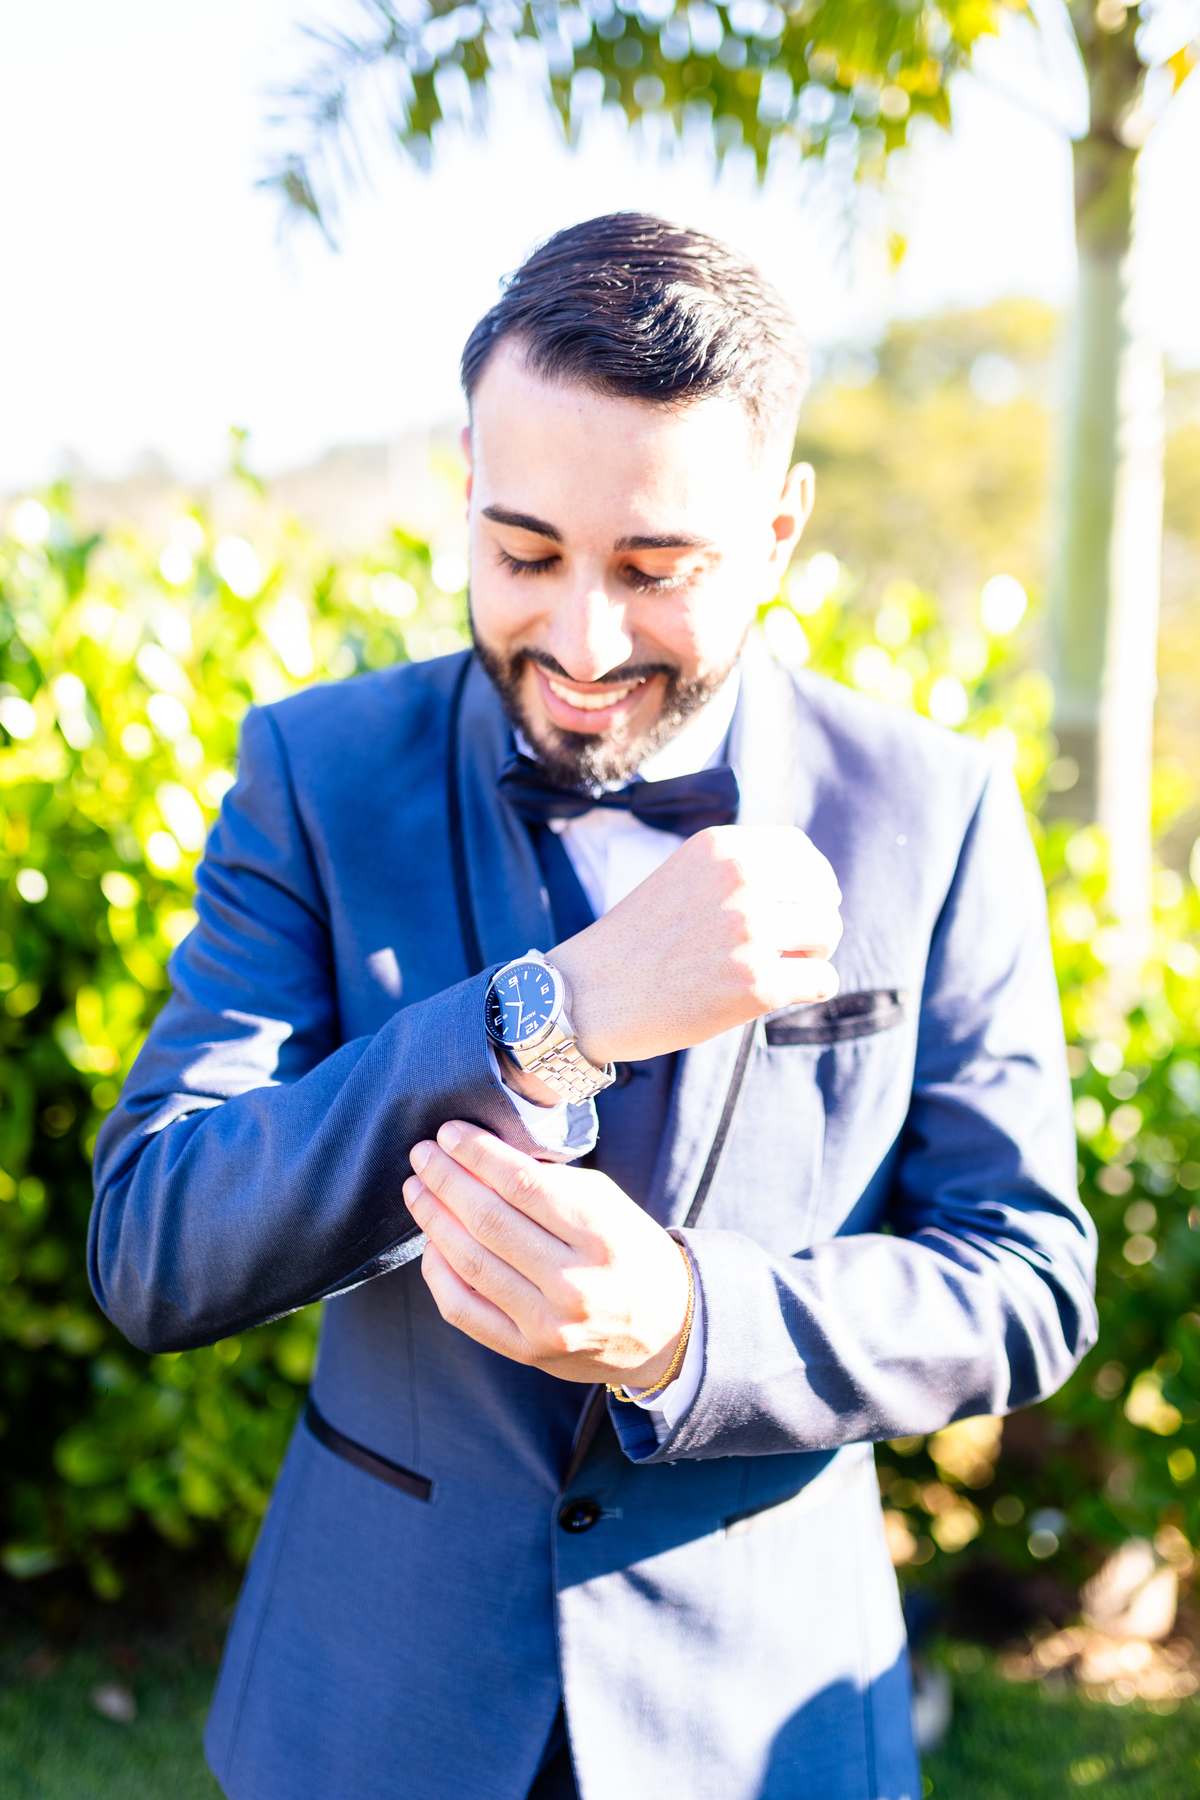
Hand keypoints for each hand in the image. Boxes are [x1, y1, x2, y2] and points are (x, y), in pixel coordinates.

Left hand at [403, 1122, 690, 1387]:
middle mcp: (575, 1282)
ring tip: (417, 1190)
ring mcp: (548, 1324)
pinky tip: (431, 1242)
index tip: (449, 1133)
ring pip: (470, 1263)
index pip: (523, 1184)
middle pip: (489, 1221)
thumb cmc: (628, 1250)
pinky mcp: (527, 1352)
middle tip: (422, 1154)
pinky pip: (463, 1309)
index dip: (477, 1154)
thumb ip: (551, 1181)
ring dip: (433, 1219)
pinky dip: (438, 1271)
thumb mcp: (607, 1204)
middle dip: (446, 1180)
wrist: (665, 1328)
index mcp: (601, 1234)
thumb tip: (480, 1154)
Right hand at [548, 824, 841, 1065]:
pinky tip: (782, 994)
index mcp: (722, 848)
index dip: (809, 882)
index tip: (796, 907)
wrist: (588, 995)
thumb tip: (816, 885)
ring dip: (813, 954)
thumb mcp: (685, 876)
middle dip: (812, 921)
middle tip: (787, 947)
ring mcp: (750, 932)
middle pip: (823, 893)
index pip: (802, 852)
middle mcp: (740, 880)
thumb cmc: (639, 941)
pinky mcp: (756, 985)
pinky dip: (811, 990)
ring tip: (780, 969)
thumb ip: (739, 869)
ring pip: (829, 933)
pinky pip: (823, 981)